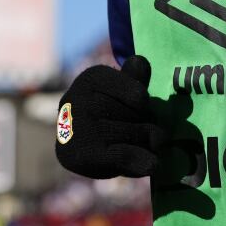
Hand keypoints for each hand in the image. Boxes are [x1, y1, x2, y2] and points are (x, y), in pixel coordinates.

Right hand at [55, 55, 163, 178]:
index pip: (139, 95)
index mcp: (91, 78)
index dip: (143, 106)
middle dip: (146, 125)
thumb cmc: (104, 113)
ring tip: (140, 146)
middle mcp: (78, 99)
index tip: (137, 109)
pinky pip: (125, 156)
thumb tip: (139, 62)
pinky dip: (144, 162)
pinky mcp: (83, 156)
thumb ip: (134, 78)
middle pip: (137, 115)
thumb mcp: (119, 91)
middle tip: (141, 132)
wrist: (74, 145)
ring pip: (136, 135)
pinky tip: (152, 163)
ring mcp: (80, 128)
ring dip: (146, 144)